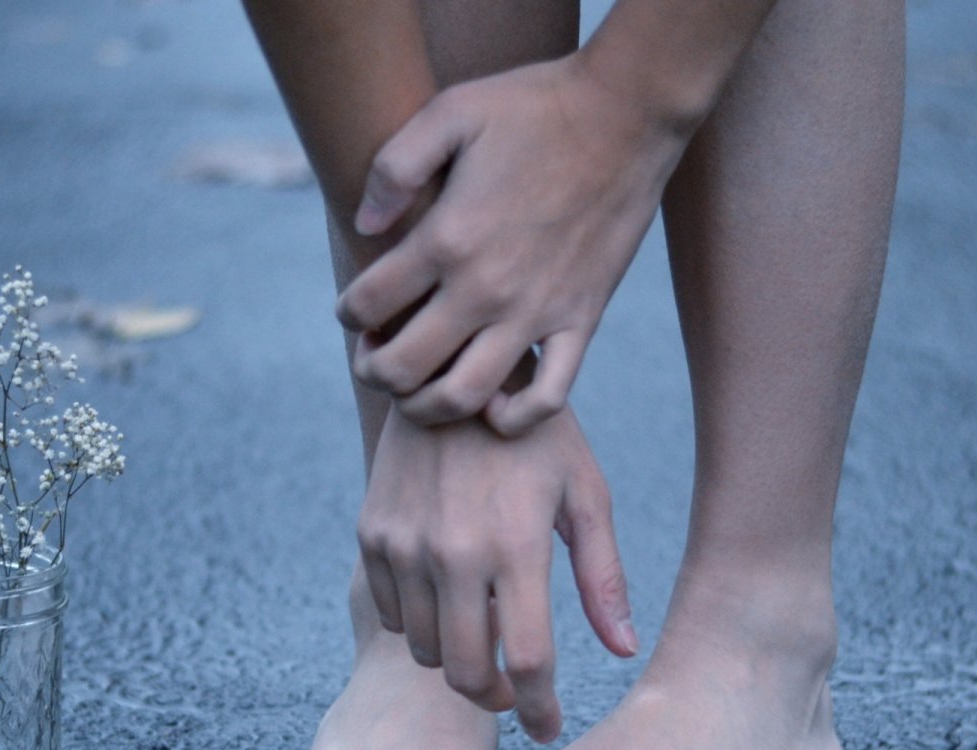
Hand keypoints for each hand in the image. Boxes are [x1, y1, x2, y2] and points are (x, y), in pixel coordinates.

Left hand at [337, 53, 687, 436]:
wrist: (628, 113)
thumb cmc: (534, 107)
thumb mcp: (450, 111)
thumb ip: (394, 168)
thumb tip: (364, 226)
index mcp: (447, 238)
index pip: (367, 305)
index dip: (348, 313)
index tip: (355, 308)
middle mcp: (487, 288)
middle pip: (404, 368)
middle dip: (372, 371)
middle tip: (373, 357)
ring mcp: (536, 312)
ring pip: (464, 397)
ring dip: (426, 407)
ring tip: (418, 390)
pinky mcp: (582, 320)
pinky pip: (547, 398)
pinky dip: (513, 417)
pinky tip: (493, 405)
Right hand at [357, 403, 637, 742]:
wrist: (448, 372)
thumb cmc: (533, 435)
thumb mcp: (584, 493)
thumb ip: (603, 576)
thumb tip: (624, 650)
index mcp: (517, 545)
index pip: (527, 661)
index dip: (540, 709)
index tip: (549, 726)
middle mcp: (454, 553)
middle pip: (467, 673)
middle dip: (496, 699)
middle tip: (517, 695)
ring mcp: (405, 546)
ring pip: (425, 652)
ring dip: (457, 662)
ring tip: (485, 640)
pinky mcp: (373, 536)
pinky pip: (393, 616)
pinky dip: (420, 627)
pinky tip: (448, 602)